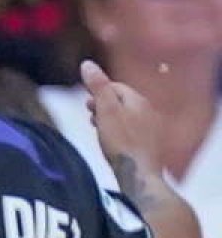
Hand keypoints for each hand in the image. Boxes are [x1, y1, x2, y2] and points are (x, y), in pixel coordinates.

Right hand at [81, 60, 160, 182]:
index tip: (85, 100)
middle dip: (103, 104)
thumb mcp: (105, 110)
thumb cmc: (121, 141)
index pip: (116, 86)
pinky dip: (118, 130)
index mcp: (139, 100)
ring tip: (97, 127)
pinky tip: (111, 141)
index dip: (98, 90)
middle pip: (122, 101)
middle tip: (88, 113)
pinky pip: (131, 130)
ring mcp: (151, 129)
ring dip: (109, 118)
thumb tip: (87, 63)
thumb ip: (98, 86)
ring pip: (126, 116)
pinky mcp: (149, 145)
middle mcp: (149, 111)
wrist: (139, 174)